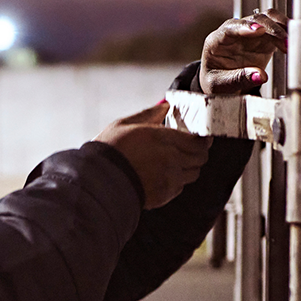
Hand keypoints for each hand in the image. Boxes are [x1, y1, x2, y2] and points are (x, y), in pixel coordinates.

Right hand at [94, 101, 211, 208]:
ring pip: (193, 173)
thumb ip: (150, 114)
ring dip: (189, 166)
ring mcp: (169, 179)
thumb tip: (166, 106)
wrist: (98, 182)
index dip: (203, 139)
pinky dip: (177, 180)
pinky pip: (180, 186)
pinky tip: (163, 175)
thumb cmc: (109, 150)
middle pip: (200, 157)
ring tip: (176, 161)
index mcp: (162, 138)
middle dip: (198, 152)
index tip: (201, 137)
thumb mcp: (125, 124)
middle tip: (192, 148)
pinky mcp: (165, 195)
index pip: (197, 141)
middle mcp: (171, 159)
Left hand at [199, 9, 288, 95]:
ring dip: (281, 27)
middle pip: (254, 20)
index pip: (230, 27)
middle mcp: (234, 32)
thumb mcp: (220, 84)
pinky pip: (276, 28)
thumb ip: (238, 79)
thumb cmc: (216, 82)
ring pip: (267, 19)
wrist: (221, 84)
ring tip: (290, 42)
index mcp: (216, 41)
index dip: (244, 27)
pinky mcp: (262, 38)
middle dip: (271, 28)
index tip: (258, 30)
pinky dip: (286, 32)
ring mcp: (249, 34)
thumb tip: (261, 76)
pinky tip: (293, 42)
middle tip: (284, 41)